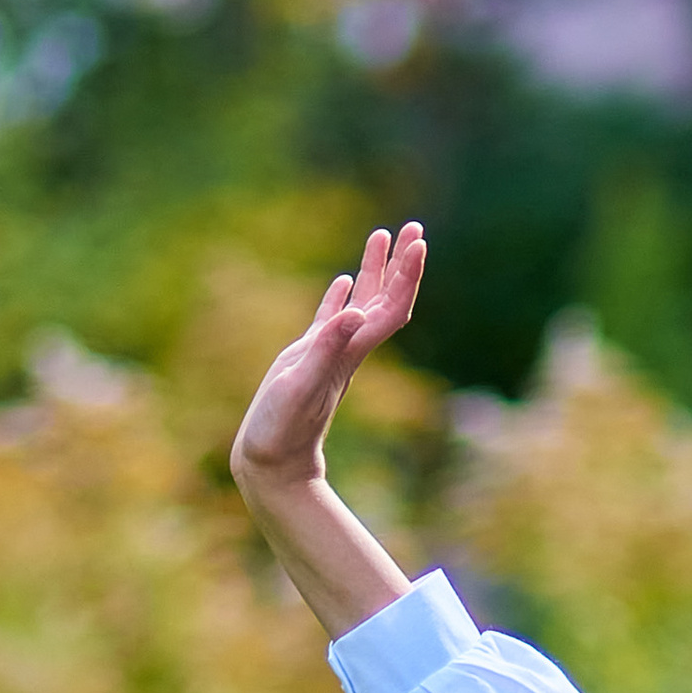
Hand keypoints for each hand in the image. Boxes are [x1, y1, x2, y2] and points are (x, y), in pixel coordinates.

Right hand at [230, 222, 426, 506]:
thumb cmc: (283, 430)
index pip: (389, 308)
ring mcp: (328, 355)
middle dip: (401, 265)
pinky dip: (340, 297)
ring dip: (374, 271)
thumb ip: (327, 348)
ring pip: (360, 305)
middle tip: (414, 227)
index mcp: (350, 353)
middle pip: (384, 301)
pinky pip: (330, 321)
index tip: (419, 243)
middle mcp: (346, 351)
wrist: (273, 465)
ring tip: (381, 235)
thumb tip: (356, 311)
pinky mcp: (308, 361)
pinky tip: (342, 281)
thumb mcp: (302, 384)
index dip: (406, 277)